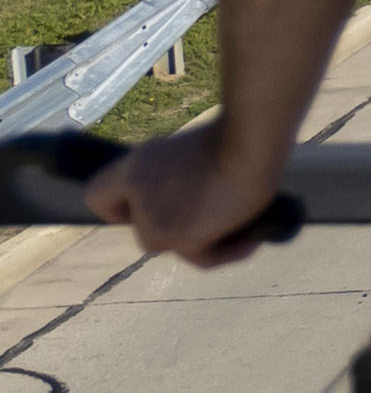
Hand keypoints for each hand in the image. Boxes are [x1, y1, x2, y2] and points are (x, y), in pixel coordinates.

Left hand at [87, 122, 285, 267]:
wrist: (248, 144)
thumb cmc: (230, 133)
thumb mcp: (191, 146)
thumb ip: (176, 171)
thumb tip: (194, 187)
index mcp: (134, 168)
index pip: (99, 197)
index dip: (124, 207)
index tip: (150, 205)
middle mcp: (138, 198)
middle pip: (145, 231)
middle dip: (173, 226)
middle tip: (206, 212)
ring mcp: (157, 223)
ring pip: (173, 245)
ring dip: (201, 240)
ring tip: (234, 227)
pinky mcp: (185, 241)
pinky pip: (204, 258)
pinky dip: (226, 252)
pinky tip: (248, 242)